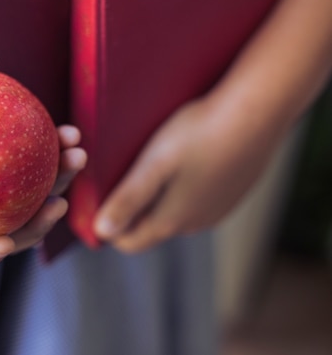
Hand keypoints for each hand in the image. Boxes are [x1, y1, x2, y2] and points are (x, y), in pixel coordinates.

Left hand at [93, 96, 278, 252]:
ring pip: (175, 213)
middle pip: (151, 227)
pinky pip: (198, 199)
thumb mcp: (153, 165)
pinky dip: (184, 186)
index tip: (96, 198)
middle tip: (119, 174)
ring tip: (149, 162)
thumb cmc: (198, 134)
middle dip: (131, 209)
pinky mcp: (232, 193)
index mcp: (171, 221)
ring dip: (158, 197)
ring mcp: (217, 210)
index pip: (129, 242)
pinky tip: (185, 157)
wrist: (257, 113)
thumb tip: (100, 232)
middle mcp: (196, 224)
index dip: (109, 225)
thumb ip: (127, 199)